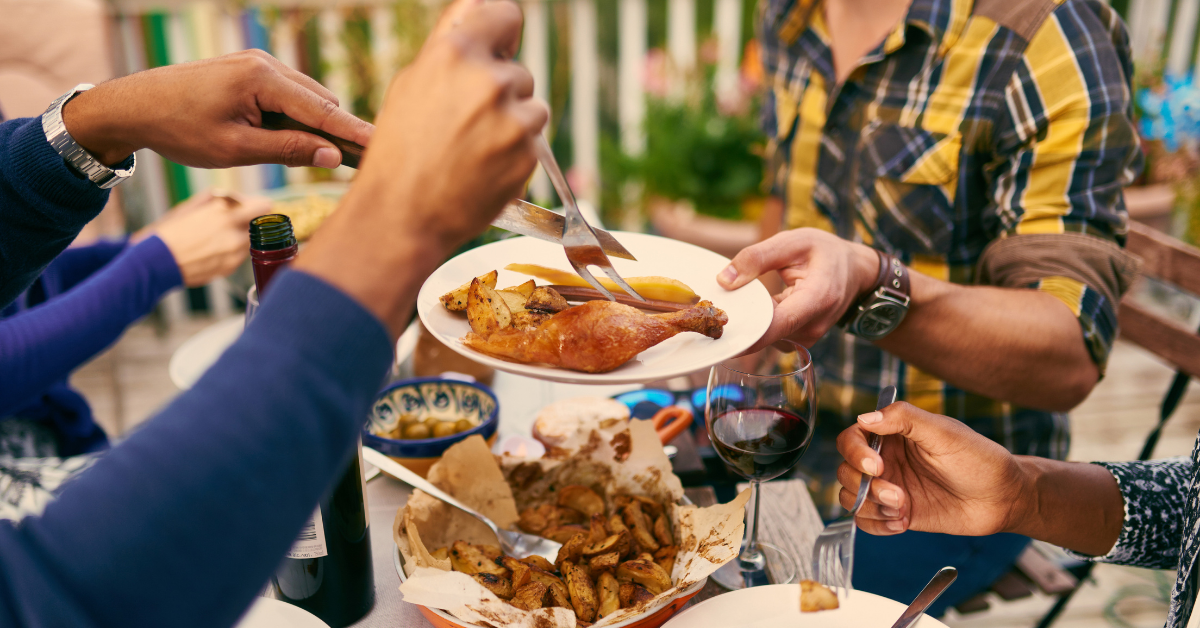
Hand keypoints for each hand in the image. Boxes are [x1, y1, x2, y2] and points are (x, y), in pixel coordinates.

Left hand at [61, 50, 373, 168]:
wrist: (135, 106)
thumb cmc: (179, 128)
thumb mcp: (236, 149)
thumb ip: (288, 150)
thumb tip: (332, 156)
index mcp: (262, 79)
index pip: (322, 110)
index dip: (355, 132)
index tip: (384, 145)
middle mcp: (265, 64)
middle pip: (321, 101)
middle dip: (340, 131)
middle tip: (364, 163)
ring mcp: (258, 65)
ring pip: (307, 98)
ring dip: (317, 126)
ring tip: (330, 158)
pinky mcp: (251, 72)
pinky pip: (289, 96)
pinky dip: (299, 118)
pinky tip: (298, 141)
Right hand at [135, 190, 269, 286]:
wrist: (156, 262)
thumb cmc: (170, 232)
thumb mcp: (192, 206)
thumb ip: (220, 201)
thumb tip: (240, 199)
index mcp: (225, 214)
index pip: (264, 206)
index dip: (259, 206)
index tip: (253, 207)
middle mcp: (234, 233)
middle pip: (258, 225)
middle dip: (248, 222)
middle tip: (232, 222)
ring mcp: (234, 253)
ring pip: (251, 241)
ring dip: (240, 238)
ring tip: (216, 237)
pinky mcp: (230, 268)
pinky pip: (240, 255)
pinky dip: (232, 251)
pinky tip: (211, 250)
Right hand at [294, 0, 548, 336]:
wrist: (402, 216)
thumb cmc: (398, 152)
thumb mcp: (411, 85)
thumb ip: (451, 48)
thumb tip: (481, 16)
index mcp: (455, 53)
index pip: (506, 15)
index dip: (504, 35)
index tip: (500, 49)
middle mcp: (488, 81)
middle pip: (518, 73)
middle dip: (501, 95)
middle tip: (466, 125)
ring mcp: (513, 119)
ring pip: (532, 109)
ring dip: (513, 125)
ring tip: (473, 150)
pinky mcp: (529, 154)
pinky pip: (533, 144)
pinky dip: (516, 155)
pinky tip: (483, 169)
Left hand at [717, 228, 879, 350]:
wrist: (856, 271)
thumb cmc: (825, 252)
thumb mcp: (793, 242)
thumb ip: (757, 257)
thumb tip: (724, 280)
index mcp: (817, 298)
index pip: (778, 324)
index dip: (748, 331)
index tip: (718, 330)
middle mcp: (814, 325)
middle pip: (768, 335)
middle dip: (739, 325)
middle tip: (711, 312)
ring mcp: (808, 336)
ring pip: (767, 337)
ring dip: (749, 324)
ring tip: (733, 304)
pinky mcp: (800, 338)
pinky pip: (772, 336)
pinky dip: (758, 324)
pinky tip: (749, 309)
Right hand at [835, 402, 1027, 536]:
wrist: (1002, 498)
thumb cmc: (979, 459)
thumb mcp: (943, 432)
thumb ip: (903, 418)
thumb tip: (864, 417)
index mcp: (893, 434)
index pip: (851, 439)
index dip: (855, 453)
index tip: (877, 466)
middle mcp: (886, 460)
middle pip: (846, 470)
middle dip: (866, 486)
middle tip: (897, 495)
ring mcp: (890, 487)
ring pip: (851, 497)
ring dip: (871, 506)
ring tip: (902, 509)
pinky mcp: (896, 513)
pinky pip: (866, 521)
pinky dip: (877, 524)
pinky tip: (902, 522)